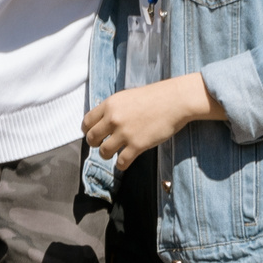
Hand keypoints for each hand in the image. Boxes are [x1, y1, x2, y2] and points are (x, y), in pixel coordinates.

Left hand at [83, 74, 220, 169]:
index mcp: (110, 104)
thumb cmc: (154, 97)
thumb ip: (113, 109)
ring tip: (114, 153)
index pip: (86, 122)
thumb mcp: (127, 97)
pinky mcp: (137, 145)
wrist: (175, 101)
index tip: (92, 134)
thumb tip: (103, 122)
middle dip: (95, 144)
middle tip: (102, 145)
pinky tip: (124, 162)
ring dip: (107, 155)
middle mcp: (113, 119)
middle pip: (92, 138)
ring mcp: (125, 133)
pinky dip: (121, 165)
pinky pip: (121, 162)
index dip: (88, 130)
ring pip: (104, 152)